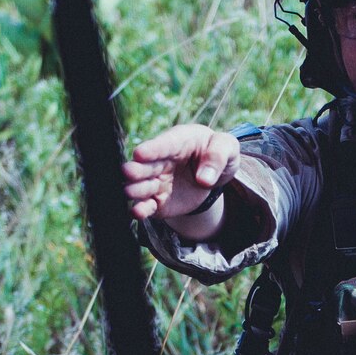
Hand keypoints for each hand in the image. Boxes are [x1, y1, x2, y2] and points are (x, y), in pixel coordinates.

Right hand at [121, 124, 241, 221]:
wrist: (214, 173)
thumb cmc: (219, 153)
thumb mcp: (227, 147)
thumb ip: (218, 156)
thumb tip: (205, 178)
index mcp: (178, 141)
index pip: (164, 144)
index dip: (152, 149)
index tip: (140, 153)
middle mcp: (162, 161)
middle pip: (146, 166)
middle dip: (137, 169)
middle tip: (128, 172)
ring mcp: (158, 181)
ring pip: (143, 186)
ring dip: (136, 189)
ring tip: (129, 191)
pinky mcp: (159, 201)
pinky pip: (148, 206)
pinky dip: (142, 210)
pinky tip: (137, 212)